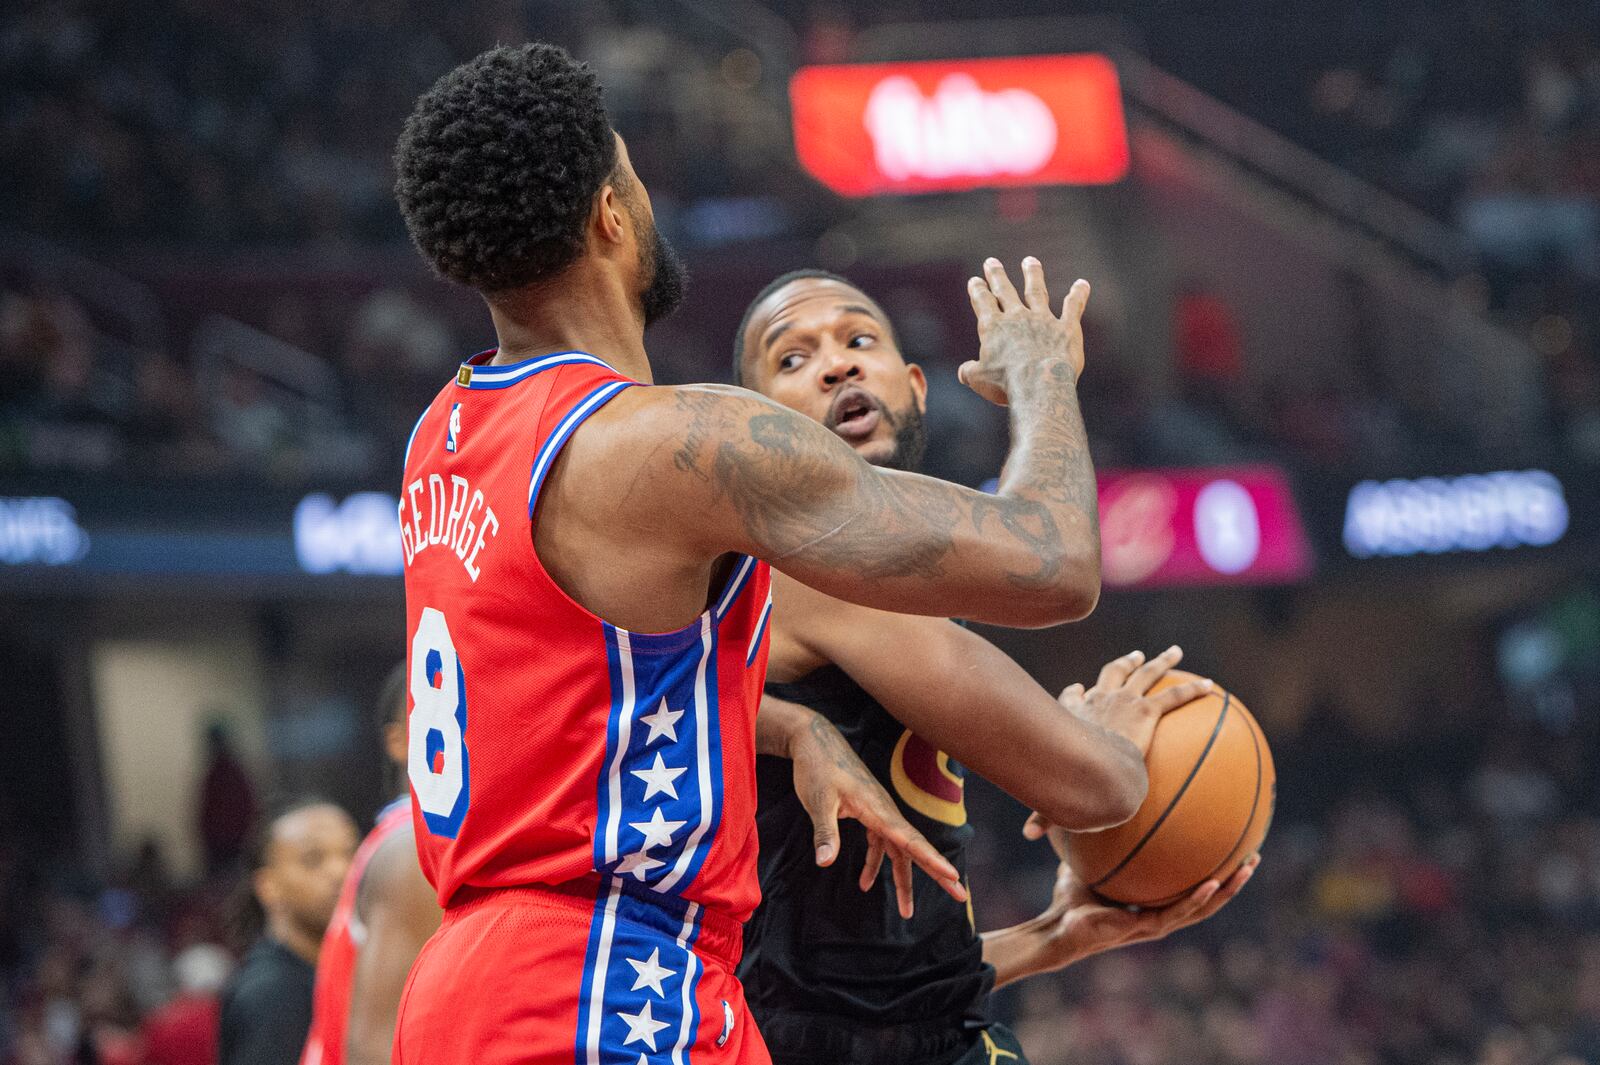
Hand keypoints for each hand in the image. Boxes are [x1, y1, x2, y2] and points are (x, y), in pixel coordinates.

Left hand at [788, 710, 966, 918]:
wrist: (816, 741)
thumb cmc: (817, 768)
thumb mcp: (817, 801)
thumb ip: (824, 833)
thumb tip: (825, 864)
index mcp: (878, 809)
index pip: (911, 840)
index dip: (932, 860)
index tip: (952, 876)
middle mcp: (884, 812)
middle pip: (915, 848)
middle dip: (936, 873)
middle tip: (960, 896)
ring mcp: (878, 813)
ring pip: (898, 851)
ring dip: (903, 879)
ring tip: (907, 912)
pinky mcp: (868, 813)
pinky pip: (880, 843)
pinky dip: (875, 863)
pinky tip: (864, 883)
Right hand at [961, 257, 1088, 405]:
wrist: (1040, 387)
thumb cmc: (1006, 385)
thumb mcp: (979, 380)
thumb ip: (970, 372)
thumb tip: (964, 372)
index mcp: (993, 328)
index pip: (983, 302)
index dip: (977, 290)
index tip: (975, 280)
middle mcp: (1017, 318)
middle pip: (1005, 290)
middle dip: (997, 276)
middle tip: (991, 261)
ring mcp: (1043, 320)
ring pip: (1037, 291)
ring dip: (1033, 275)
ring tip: (1030, 261)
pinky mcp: (1066, 328)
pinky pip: (1073, 308)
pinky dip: (1078, 295)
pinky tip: (1082, 284)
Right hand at [1022, 648, 1208, 840]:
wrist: (1088, 765)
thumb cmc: (1066, 779)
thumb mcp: (1052, 795)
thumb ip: (1046, 814)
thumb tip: (1028, 836)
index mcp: (1074, 716)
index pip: (1073, 699)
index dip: (1076, 693)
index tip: (1079, 688)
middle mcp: (1097, 701)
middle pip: (1111, 674)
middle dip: (1124, 663)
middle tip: (1134, 657)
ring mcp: (1123, 702)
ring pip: (1145, 674)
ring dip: (1160, 662)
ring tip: (1174, 653)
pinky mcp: (1145, 710)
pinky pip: (1173, 696)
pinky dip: (1192, 690)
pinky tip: (1210, 687)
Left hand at [1029, 836, 1258, 972]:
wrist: (1057, 928)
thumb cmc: (1071, 898)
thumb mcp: (1091, 861)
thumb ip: (1100, 839)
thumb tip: (1098, 803)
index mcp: (1154, 903)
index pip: (1193, 887)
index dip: (1216, 873)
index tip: (1234, 851)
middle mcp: (1161, 915)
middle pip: (1208, 898)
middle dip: (1233, 880)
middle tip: (1254, 858)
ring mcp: (1156, 925)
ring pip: (1202, 907)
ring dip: (1226, 890)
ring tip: (1245, 869)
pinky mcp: (1145, 930)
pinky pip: (1176, 912)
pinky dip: (1195, 899)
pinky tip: (1211, 883)